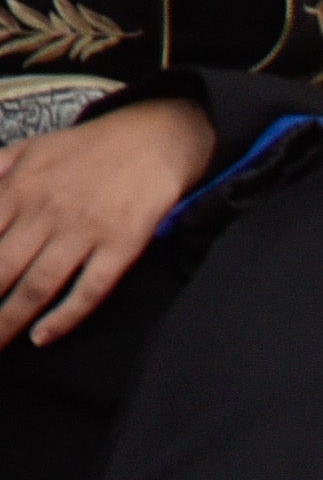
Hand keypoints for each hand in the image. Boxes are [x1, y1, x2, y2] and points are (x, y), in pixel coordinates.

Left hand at [0, 101, 214, 345]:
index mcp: (17, 189)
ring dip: (12, 319)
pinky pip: (89, 290)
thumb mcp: (28, 149)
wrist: (151, 142)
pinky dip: (65, 317)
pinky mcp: (120, 248)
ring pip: (39, 286)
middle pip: (1, 268)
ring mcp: (85, 233)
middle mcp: (46, 213)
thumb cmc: (85, 149)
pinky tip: (43, 337)